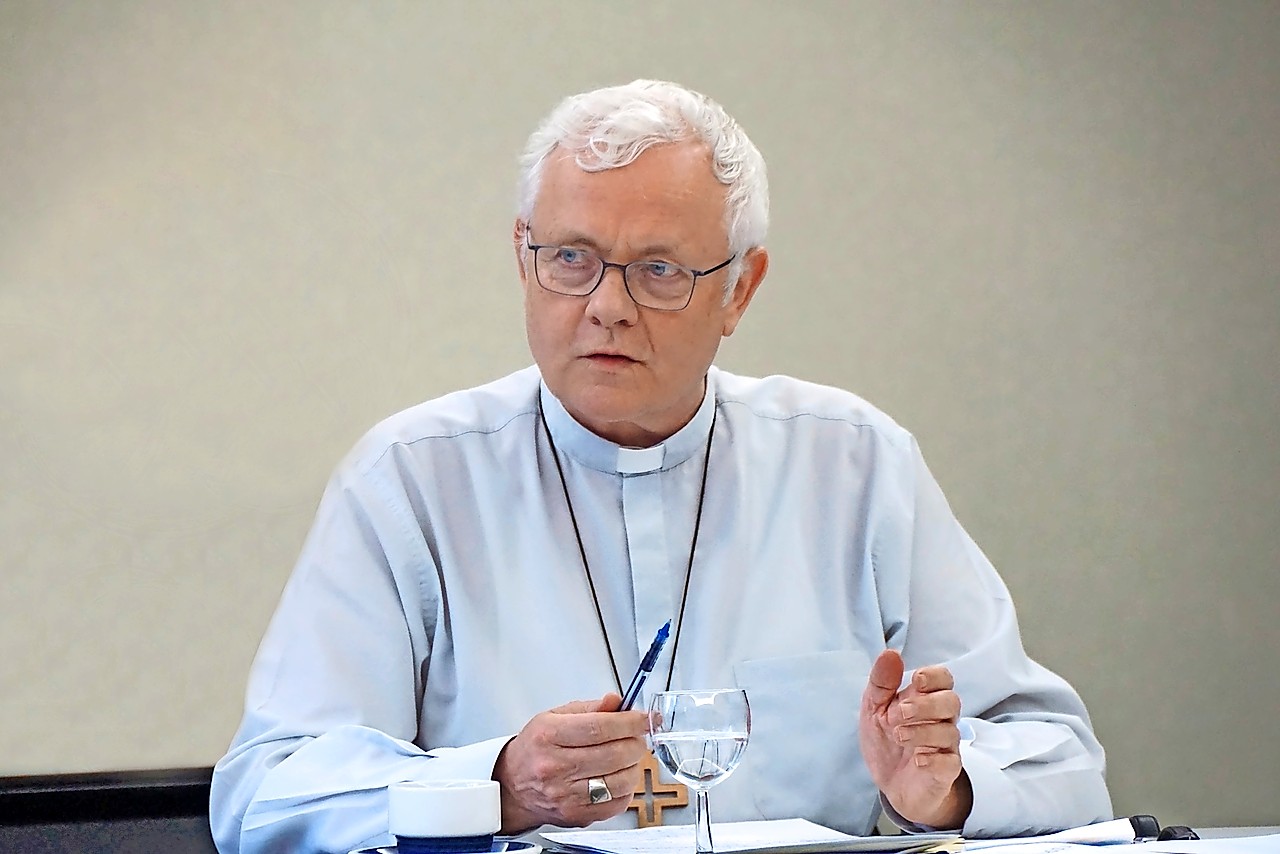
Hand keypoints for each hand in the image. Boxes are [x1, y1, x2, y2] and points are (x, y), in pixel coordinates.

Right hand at [492, 693, 648, 832]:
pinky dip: (626, 789)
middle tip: (636, 736)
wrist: (513, 787)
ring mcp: (566, 795)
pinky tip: (617, 777)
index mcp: (549, 736)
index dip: (629, 722)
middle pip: (614, 754)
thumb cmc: (534, 749)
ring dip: (633, 766)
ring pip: (620, 781)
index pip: (599, 727)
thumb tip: (616, 701)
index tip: (644, 718)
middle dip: (635, 742)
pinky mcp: (576, 815)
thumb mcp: (553, 717)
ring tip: (626, 757)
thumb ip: (590, 708)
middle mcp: (555, 767)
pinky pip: (617, 803)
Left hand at [859, 649, 971, 829]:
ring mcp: (945, 746)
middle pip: (951, 701)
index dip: (934, 676)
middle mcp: (940, 720)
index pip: (943, 678)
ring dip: (922, 731)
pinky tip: (916, 759)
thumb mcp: (874, 708)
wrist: (890, 784)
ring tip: (898, 736)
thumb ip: (881, 682)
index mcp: (924, 699)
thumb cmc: (887, 741)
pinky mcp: (945, 771)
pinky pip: (950, 762)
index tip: (916, 681)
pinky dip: (933, 758)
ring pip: (949, 732)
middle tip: (899, 712)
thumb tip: (890, 653)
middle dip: (925, 704)